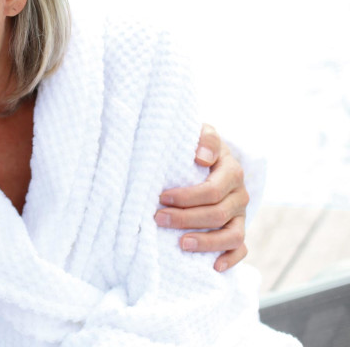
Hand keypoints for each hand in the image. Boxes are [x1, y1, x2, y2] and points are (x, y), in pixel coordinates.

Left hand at [154, 124, 248, 271]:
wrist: (210, 155)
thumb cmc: (198, 145)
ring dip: (206, 242)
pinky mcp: (238, 228)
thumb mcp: (202, 132)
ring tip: (181, 244)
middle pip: (217, 214)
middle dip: (185, 219)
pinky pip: (241, 248)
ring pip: (232, 235)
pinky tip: (212, 266)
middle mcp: (239, 194)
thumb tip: (201, 156)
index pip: (212, 190)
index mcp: (231, 171)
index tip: (161, 197)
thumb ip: (205, 138)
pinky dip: (230, 259)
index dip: (186, 197)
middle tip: (157, 219)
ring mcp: (240, 214)